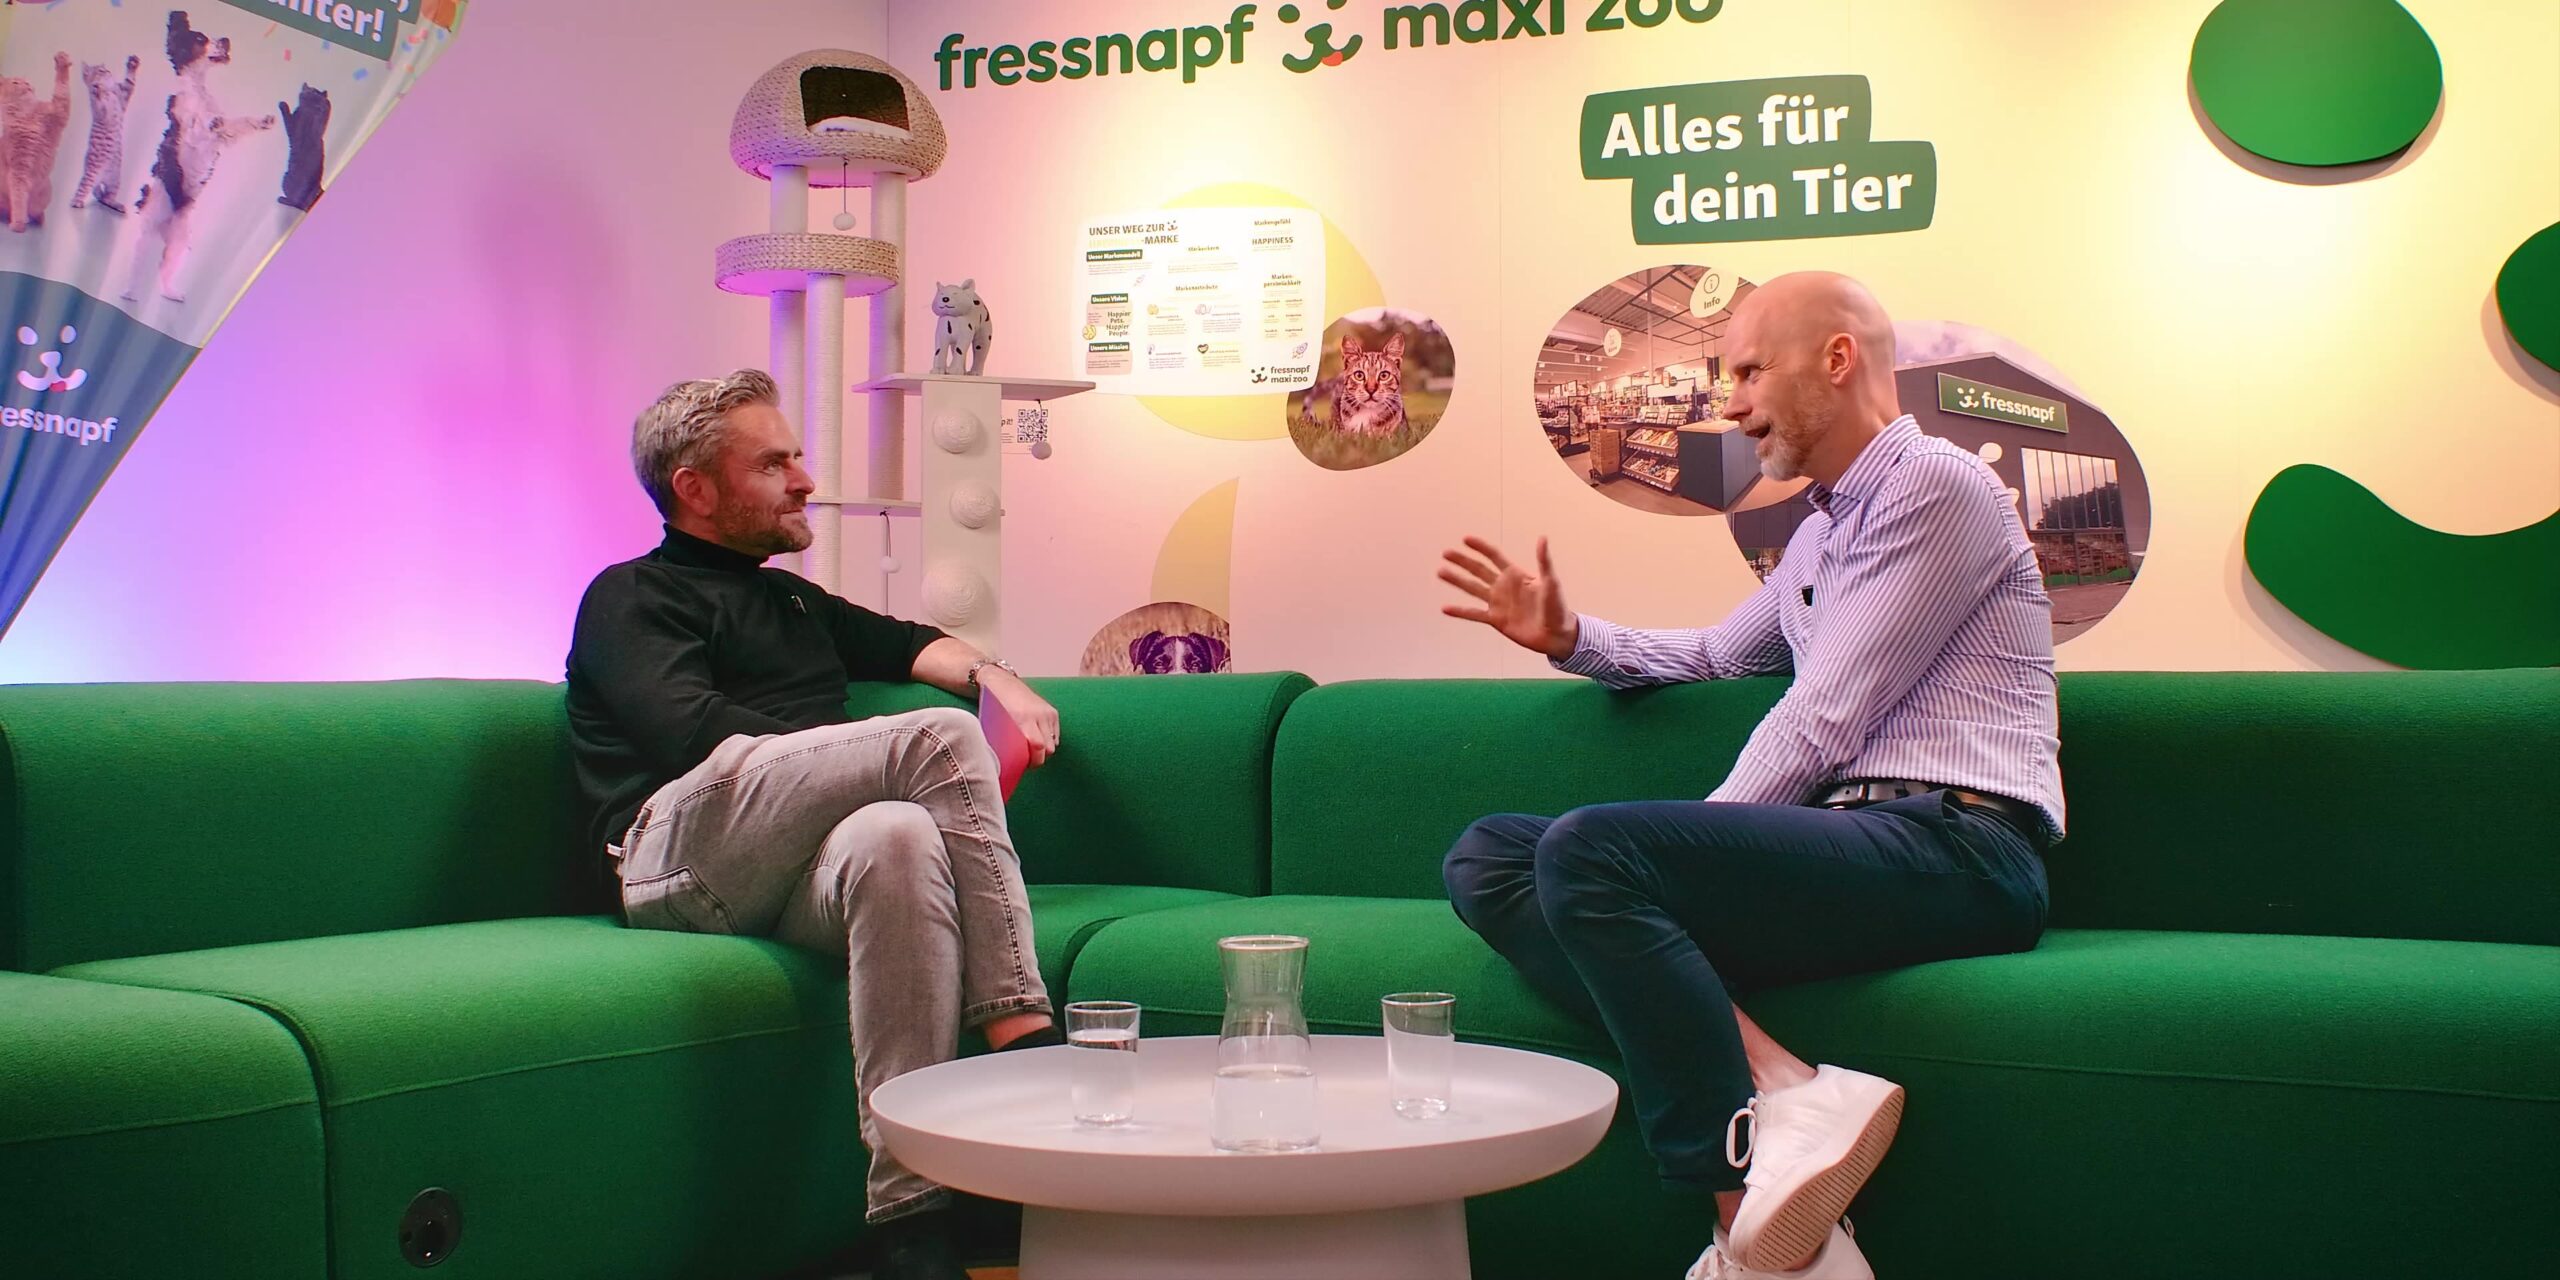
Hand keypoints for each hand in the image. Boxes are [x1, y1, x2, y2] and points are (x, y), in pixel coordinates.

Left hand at [985, 671, 1060, 767]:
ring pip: (1054, 743)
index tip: (1026, 765)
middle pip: (1049, 748)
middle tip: (1029, 759)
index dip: (1034, 761)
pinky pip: (1056, 734)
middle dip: (1040, 757)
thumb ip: (1009, 743)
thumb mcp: (999, 725)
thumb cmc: (996, 706)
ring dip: (1045, 749)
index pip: (1038, 747)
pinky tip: (1037, 737)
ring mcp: (1047, 713)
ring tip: (1032, 747)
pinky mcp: (1053, 712)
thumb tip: (1013, 763)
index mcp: (1023, 719)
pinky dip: (1049, 739)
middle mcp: (1039, 715)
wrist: (1002, 683)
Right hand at [1439, 535, 1578, 659]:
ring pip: (1472, 589)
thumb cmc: (1558, 607)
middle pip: (1478, 570)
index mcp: (1516, 575)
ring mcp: (1498, 603)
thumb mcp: (1551, 582)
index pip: (1494, 557)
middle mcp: (1503, 587)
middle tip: (1446, 553)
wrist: (1556, 635)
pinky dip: (1460, 611)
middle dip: (1462, 561)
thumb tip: (1542, 538)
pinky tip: (1445, 608)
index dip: (1481, 547)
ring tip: (1441, 572)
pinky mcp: (1495, 619)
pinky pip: (1474, 614)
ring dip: (1457, 581)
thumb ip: (1544, 561)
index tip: (1466, 539)